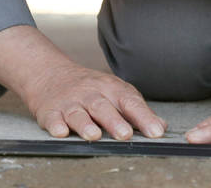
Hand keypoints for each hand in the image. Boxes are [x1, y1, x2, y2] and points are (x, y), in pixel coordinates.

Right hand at [23, 61, 166, 141]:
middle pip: (103, 107)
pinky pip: (52, 118)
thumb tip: (161, 126)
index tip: (155, 132)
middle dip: (115, 121)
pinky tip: (61, 132)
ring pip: (78, 113)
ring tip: (94, 135)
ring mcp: (69, 102)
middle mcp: (90, 94)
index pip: (130, 102)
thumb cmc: (90, 89)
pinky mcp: (50, 111)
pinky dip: (56, 125)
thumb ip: (137, 110)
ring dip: (85, 125)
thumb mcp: (115, 92)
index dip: (144, 117)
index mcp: (111, 88)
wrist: (52, 75)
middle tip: (126, 135)